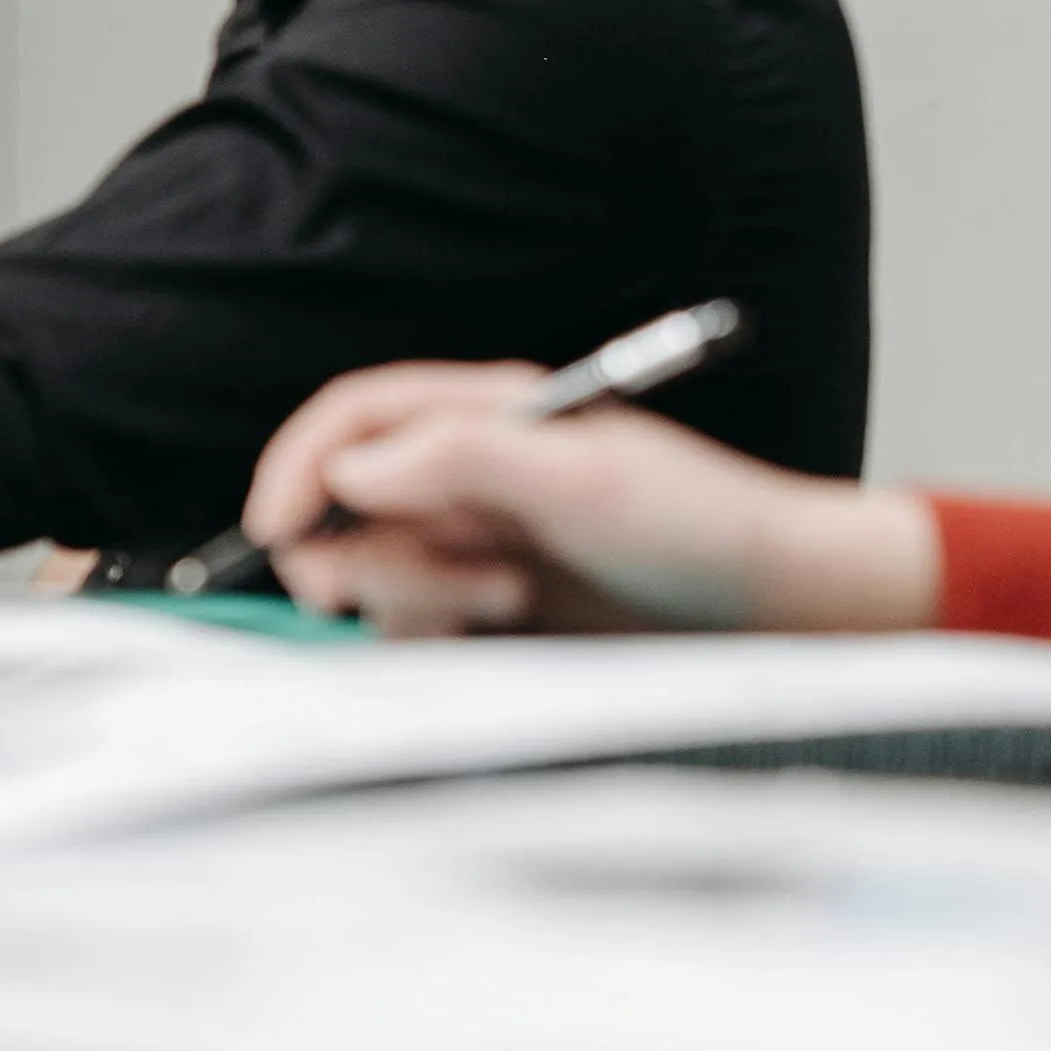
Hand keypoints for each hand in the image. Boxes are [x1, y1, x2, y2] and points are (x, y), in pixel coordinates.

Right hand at [247, 363, 944, 636]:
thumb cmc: (696, 525)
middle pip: (343, 506)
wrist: (771, 609)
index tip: (279, 532)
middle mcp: (467, 475)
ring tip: (508, 601)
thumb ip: (463, 457)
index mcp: (485, 417)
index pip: (353, 419)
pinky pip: (408, 625)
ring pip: (372, 572)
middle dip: (368, 554)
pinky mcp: (486, 609)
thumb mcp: (582, 479)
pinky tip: (501, 630)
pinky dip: (429, 634)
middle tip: (447, 592)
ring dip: (416, 597)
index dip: (300, 466)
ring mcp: (474, 543)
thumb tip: (351, 471)